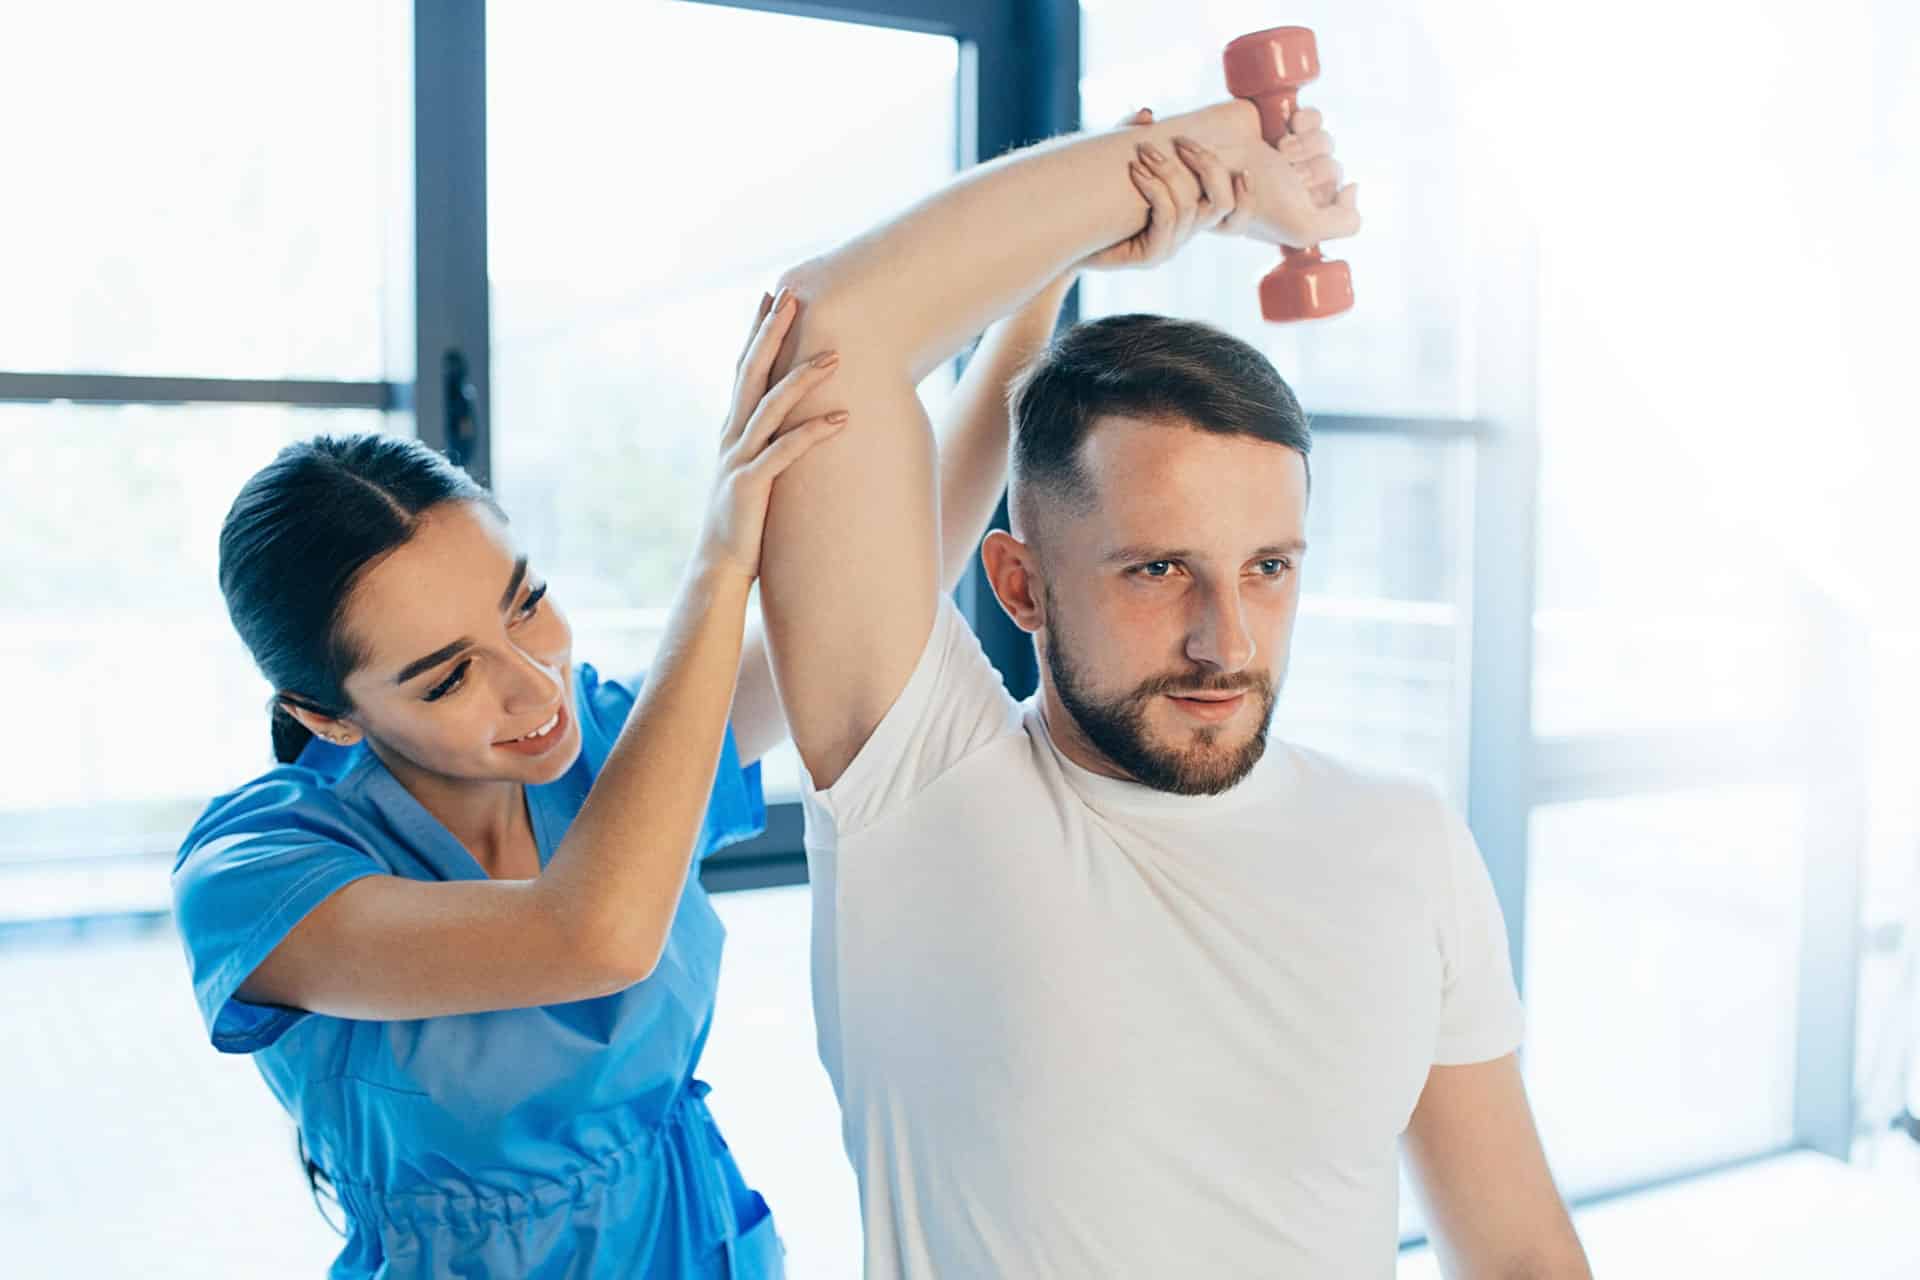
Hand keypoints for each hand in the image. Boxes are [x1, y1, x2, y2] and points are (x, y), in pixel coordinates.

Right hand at [696, 290, 847, 582]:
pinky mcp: (751, 486)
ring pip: (771, 408)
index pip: (744, 368)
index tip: (772, 295)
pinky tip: (842, 418)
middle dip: (772, 334)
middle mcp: (732, 436)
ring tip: (835, 355)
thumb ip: (766, 438)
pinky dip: (814, 433)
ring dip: (802, 378)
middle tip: (792, 296)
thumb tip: (791, 415)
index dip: (757, 331)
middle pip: (752, 374)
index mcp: (732, 427)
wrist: (719, 564)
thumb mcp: (754, 467)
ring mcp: (739, 459)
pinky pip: (785, 453)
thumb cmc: (744, 516)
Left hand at [1082, 110, 1253, 271]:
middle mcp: (1184, 233)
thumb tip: (1147, 113)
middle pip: (1221, 203)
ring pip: (1189, 207)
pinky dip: (1153, 190)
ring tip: (1143, 151)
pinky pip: (1165, 219)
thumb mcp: (1116, 162)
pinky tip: (1133, 172)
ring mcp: (1168, 248)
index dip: (1247, 191)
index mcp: (1188, 213)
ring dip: (1169, 172)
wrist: (1062, 236)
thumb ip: (1133, 137)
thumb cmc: (1090, 200)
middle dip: (1207, 165)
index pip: (1235, 208)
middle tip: (1181, 140)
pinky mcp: (1148, 256)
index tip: (1241, 159)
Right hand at [1232, 104, 1360, 248]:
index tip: (1298, 190)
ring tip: (1276, 150)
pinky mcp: (1281, 122)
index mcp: (1300, 212)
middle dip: (1310, 166)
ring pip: (1327, 141)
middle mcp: (1296, 185)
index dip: (1323, 190)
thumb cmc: (1247, 198)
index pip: (1339, 195)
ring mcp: (1290, 153)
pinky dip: (1308, 119)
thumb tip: (1354, 188)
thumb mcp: (1301, 228)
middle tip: (1280, 170)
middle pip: (1334, 166)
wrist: (1201, 161)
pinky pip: (1315, 117)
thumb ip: (1343, 223)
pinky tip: (1287, 126)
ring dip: (1306, 144)